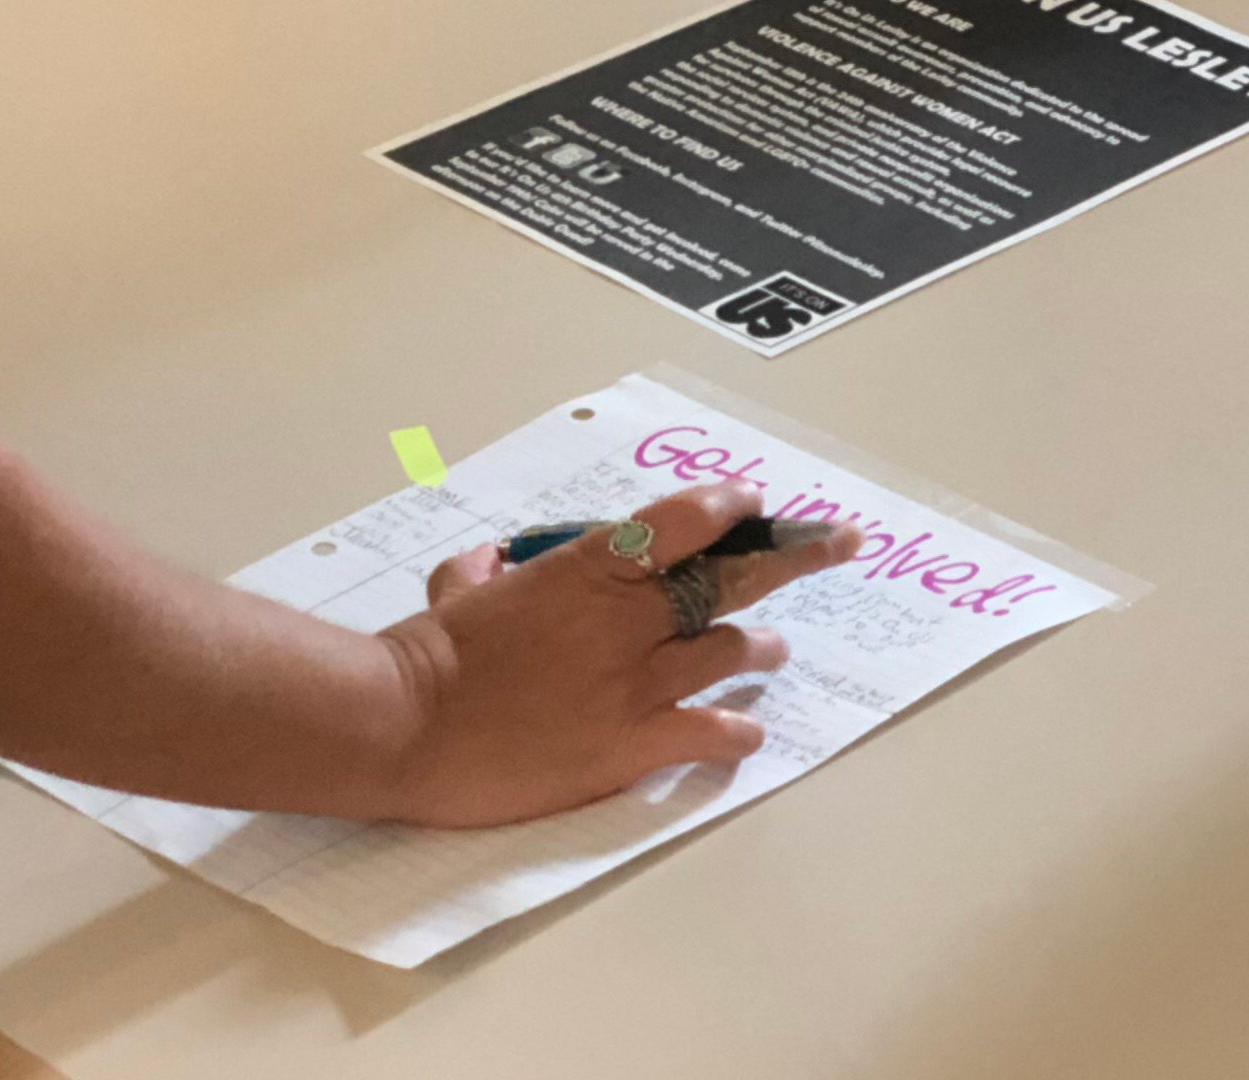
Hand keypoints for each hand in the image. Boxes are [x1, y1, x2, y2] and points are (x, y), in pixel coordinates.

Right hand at [367, 482, 851, 825]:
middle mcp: (630, 618)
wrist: (408, 725)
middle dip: (796, 555)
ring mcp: (637, 683)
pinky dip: (734, 731)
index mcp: (592, 568)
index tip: (756, 501)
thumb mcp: (460, 587)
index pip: (687, 520)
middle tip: (841, 542)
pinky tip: (748, 734)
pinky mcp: (631, 746)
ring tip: (775, 651)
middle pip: (734, 579)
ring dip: (760, 649)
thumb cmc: (428, 652)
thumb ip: (488, 571)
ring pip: (730, 653)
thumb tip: (492, 567)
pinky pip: (707, 732)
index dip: (730, 507)